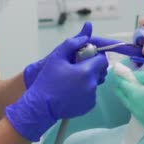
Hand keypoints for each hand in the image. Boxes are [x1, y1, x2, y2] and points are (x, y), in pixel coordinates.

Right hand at [6, 22, 108, 141]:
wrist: (40, 106)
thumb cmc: (47, 80)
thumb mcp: (56, 57)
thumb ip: (72, 43)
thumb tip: (86, 36)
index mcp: (86, 71)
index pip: (102, 60)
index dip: (95, 56)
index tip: (84, 57)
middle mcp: (92, 84)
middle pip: (100, 71)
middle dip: (92, 67)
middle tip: (76, 68)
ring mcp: (91, 97)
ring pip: (96, 82)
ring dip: (89, 78)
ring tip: (72, 80)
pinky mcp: (89, 106)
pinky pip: (92, 93)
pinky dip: (86, 90)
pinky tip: (72, 90)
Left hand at [114, 70, 143, 143]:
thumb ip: (143, 76)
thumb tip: (133, 76)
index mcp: (136, 96)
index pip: (122, 84)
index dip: (119, 76)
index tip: (117, 70)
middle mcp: (136, 110)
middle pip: (124, 97)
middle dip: (121, 87)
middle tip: (120, 80)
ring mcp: (143, 120)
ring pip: (131, 106)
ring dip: (128, 97)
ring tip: (130, 90)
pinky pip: (139, 114)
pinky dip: (137, 106)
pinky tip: (142, 102)